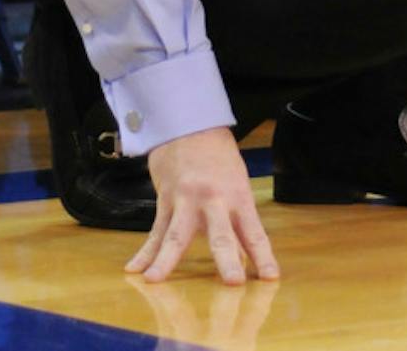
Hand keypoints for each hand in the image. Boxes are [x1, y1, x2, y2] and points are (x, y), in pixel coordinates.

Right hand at [125, 128, 279, 285]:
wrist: (189, 123)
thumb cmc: (218, 156)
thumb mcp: (236, 183)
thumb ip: (237, 221)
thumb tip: (244, 256)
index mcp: (238, 196)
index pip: (254, 232)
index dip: (263, 256)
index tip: (271, 278)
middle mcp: (214, 200)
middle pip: (222, 235)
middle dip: (227, 261)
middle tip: (234, 283)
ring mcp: (187, 200)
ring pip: (177, 235)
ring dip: (166, 260)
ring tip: (155, 280)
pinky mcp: (166, 199)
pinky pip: (155, 230)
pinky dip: (145, 252)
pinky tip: (135, 270)